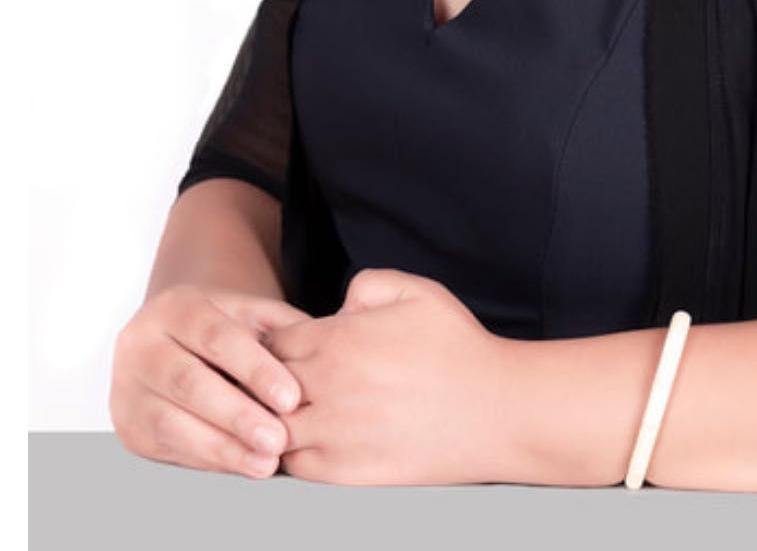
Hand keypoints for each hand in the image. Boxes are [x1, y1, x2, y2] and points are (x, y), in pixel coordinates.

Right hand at [109, 285, 311, 478]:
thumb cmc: (228, 328)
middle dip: (237, 415)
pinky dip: (208, 459)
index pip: (216, 337)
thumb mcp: (254, 314)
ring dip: (222, 447)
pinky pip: (168, 447)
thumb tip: (330, 343)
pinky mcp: (129, 426)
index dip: (255, 368)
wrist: (177, 340)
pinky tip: (240, 464)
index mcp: (176, 306)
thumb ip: (286, 327)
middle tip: (279, 439)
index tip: (292, 397)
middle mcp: (141, 344)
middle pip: (189, 382)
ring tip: (265, 462)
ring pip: (172, 422)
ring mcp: (129, 387)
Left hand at [260, 267, 513, 485]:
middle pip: (261, 386)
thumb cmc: (457, 348)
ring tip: (295, 412)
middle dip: (265, 381)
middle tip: (281, 381)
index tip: (288, 347)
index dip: (273, 343)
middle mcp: (325, 389)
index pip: (270, 342)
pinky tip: (314, 439)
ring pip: (269, 431)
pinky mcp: (344, 472)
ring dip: (274, 421)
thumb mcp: (416, 291)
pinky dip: (294, 453)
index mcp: (337, 341)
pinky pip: (294, 466)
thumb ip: (366, 285)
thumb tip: (336, 308)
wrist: (494, 410)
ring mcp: (331, 435)